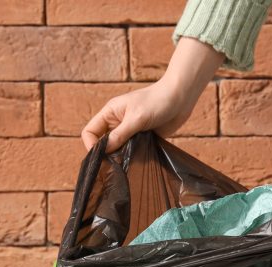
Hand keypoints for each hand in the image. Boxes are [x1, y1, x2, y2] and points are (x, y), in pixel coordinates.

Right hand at [81, 37, 224, 152]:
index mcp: (110, 113)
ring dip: (121, 157)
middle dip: (106, 154)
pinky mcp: (142, 139)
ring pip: (117, 149)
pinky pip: (132, 152)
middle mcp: (117, 123)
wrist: (181, 97)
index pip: (90, 132)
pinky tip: (139, 161)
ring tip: (128, 162)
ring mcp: (129, 131)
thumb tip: (104, 152)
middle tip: (116, 163)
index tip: (102, 157)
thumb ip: (120, 135)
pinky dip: (133, 157)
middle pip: (102, 143)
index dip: (92, 145)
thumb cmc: (157, 101)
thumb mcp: (136, 118)